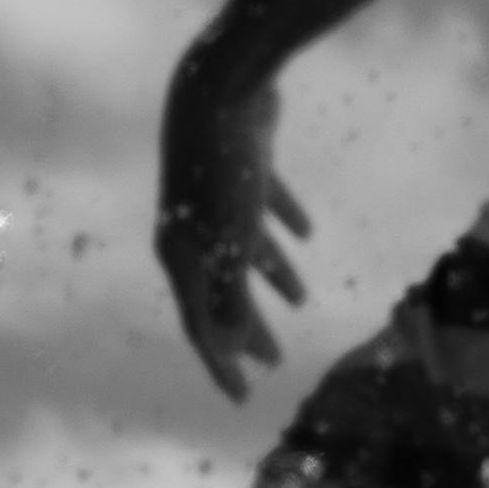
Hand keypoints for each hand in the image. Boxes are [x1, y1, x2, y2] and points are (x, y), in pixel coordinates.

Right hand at [156, 38, 307, 399]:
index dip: (222, 363)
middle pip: (224, 291)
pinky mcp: (242, 167)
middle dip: (248, 327)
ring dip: (271, 274)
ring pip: (244, 249)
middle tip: (275, 358)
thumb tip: (230, 347)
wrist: (220, 90)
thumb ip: (231, 294)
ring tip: (300, 298)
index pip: (201, 324)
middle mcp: (193, 230)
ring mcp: (215, 198)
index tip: (243, 397)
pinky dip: (283, 221)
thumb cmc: (222, 173)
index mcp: (182, 255)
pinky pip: (263, 206)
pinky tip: (306, 233)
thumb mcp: (231, 242)